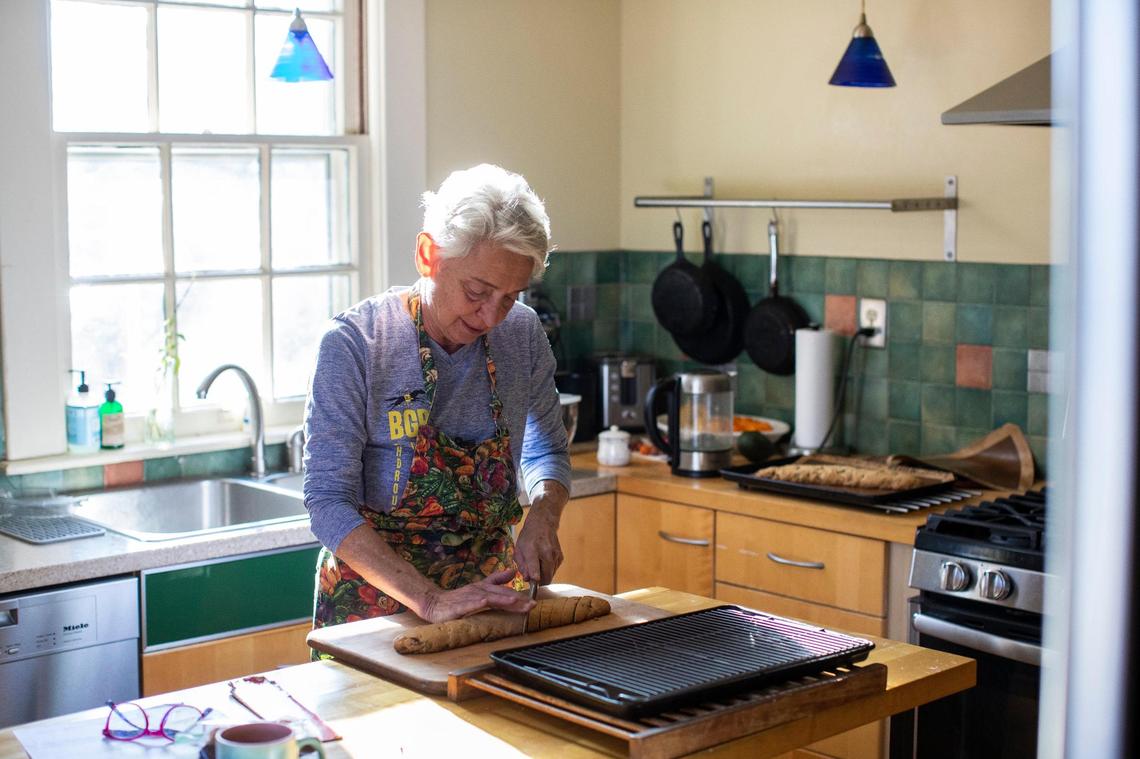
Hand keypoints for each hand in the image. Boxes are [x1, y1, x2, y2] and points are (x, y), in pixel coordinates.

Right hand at [418, 568, 533, 622]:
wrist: (434, 603)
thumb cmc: (458, 598)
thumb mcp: (479, 587)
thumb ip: (496, 580)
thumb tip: (513, 572)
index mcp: (485, 588)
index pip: (506, 592)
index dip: (520, 597)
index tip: (534, 601)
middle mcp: (479, 591)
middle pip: (501, 595)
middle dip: (517, 600)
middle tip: (532, 604)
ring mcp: (469, 597)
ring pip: (489, 598)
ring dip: (503, 600)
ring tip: (515, 603)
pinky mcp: (458, 606)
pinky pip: (469, 603)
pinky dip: (477, 602)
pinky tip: (484, 602)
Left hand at [515, 481, 567, 584]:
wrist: (543, 523)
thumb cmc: (528, 537)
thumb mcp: (518, 549)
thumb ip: (521, 565)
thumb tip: (528, 579)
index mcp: (532, 549)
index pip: (535, 565)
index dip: (535, 576)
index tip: (534, 582)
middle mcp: (546, 552)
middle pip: (546, 576)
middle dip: (539, 582)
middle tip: (532, 578)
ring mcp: (555, 555)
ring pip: (551, 575)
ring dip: (544, 576)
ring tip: (537, 566)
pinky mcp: (560, 557)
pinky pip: (554, 570)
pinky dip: (548, 571)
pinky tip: (543, 562)